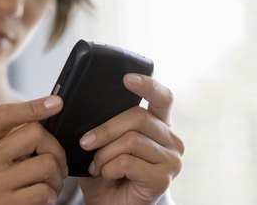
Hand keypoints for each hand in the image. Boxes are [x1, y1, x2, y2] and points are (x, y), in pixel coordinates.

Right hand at [0, 96, 67, 204]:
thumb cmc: (12, 184)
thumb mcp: (8, 157)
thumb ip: (21, 136)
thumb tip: (53, 106)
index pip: (3, 115)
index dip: (32, 106)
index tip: (57, 102)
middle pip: (35, 133)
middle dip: (56, 150)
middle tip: (56, 165)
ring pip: (47, 163)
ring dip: (57, 177)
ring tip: (47, 184)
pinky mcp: (2, 204)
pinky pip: (45, 190)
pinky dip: (52, 195)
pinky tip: (42, 199)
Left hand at [77, 74, 184, 204]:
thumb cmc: (108, 173)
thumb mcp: (104, 143)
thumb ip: (104, 123)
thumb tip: (86, 106)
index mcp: (157, 125)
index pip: (162, 97)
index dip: (147, 85)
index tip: (126, 78)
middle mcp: (170, 139)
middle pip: (138, 117)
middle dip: (105, 129)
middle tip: (86, 142)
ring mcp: (170, 159)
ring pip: (130, 140)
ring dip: (104, 153)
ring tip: (97, 165)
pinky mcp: (163, 178)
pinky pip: (127, 162)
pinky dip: (108, 168)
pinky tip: (107, 175)